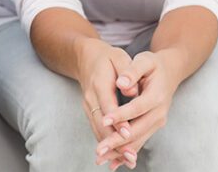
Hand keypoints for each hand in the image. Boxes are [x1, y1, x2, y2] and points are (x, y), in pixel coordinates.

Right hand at [75, 38, 133, 169]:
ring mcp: (88, 106)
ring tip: (128, 160)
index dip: (117, 120)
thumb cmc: (107, 57)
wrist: (85, 57)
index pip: (108, 104)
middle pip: (100, 122)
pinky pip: (98, 130)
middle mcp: (90, 97)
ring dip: (112, 146)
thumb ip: (126, 71)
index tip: (127, 133)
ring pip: (98, 129)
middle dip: (115, 141)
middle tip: (130, 156)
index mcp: (98, 83)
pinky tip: (119, 157)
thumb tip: (132, 90)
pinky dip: (108, 143)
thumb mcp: (118, 57)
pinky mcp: (90, 112)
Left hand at [95, 51, 180, 167]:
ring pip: (137, 140)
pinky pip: (139, 141)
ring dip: (119, 151)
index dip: (121, 115)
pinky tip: (113, 162)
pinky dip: (126, 151)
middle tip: (99, 150)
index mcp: (156, 96)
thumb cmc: (153, 64)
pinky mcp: (152, 126)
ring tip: (101, 159)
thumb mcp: (145, 60)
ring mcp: (157, 122)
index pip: (136, 108)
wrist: (169, 71)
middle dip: (117, 141)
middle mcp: (159, 113)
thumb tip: (122, 83)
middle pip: (137, 130)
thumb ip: (133, 71)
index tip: (106, 120)